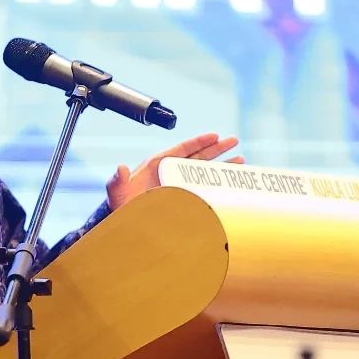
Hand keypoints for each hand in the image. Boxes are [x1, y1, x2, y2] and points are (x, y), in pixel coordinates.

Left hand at [106, 132, 241, 209]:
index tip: (214, 136)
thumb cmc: (121, 205)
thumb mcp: (118, 193)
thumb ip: (118, 181)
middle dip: (216, 148)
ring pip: (204, 170)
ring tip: (240, 159)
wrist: (126, 222)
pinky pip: (203, 186)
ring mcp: (179, 183)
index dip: (198, 142)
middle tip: (233, 140)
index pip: (182, 149)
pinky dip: (217, 182)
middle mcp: (171, 171)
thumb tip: (120, 168)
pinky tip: (230, 181)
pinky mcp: (185, 195)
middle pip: (198, 156)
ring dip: (221, 164)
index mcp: (158, 164)